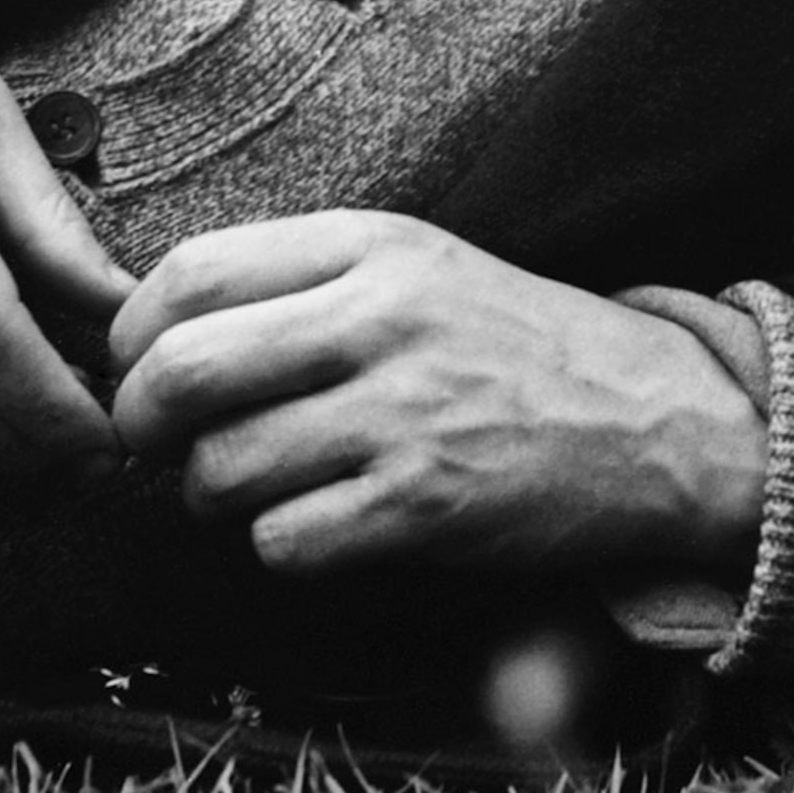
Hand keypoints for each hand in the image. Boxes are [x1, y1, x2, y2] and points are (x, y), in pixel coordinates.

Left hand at [107, 211, 766, 576]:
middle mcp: (381, 318)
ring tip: (254, 489)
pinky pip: (283, 541)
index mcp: (372, 246)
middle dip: (142, 425)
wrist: (659, 419)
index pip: (189, 271)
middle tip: (161, 447)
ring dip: (212, 497)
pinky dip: (280, 546)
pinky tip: (320, 527)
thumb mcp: (418, 267)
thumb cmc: (516, 344)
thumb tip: (158, 330)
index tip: (141, 369)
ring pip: (220, 468)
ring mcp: (404, 412)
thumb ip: (302, 280)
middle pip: (179, 371)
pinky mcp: (424, 505)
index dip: (134, 334)